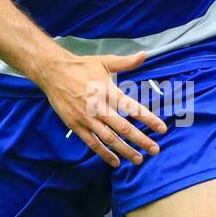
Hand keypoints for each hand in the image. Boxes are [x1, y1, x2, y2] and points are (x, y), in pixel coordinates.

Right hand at [39, 50, 166, 166]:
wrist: (52, 72)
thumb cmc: (80, 66)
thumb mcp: (104, 62)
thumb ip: (126, 62)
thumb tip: (144, 54)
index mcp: (108, 91)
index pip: (132, 108)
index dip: (149, 119)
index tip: (162, 128)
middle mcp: (98, 107)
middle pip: (123, 128)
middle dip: (141, 140)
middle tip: (155, 150)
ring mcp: (86, 118)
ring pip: (109, 139)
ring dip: (125, 150)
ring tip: (138, 159)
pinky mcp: (76, 125)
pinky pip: (92, 143)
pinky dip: (104, 154)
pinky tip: (115, 161)